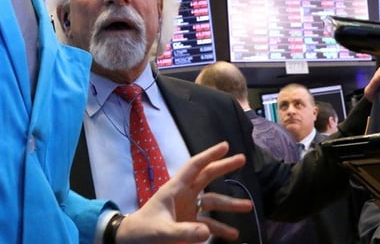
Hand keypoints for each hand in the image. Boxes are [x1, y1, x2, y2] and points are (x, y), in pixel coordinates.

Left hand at [117, 142, 251, 242]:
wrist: (131, 241)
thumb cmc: (142, 231)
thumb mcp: (162, 231)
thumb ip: (184, 232)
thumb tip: (207, 232)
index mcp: (174, 189)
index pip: (194, 167)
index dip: (209, 155)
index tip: (225, 145)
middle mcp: (183, 195)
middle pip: (207, 177)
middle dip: (224, 168)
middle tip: (242, 159)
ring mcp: (187, 209)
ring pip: (212, 202)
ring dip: (229, 204)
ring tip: (248, 206)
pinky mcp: (189, 223)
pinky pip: (209, 223)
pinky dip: (221, 228)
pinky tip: (233, 234)